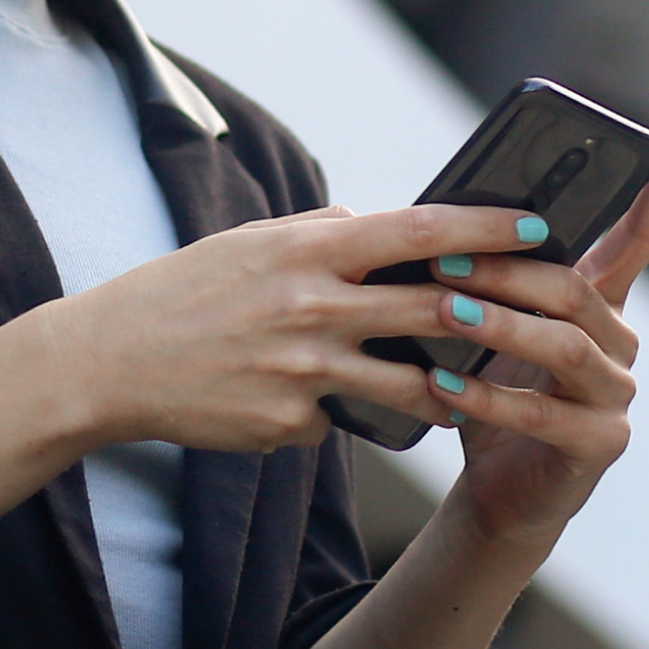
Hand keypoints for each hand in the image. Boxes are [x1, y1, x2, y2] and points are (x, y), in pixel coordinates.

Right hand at [37, 200, 566, 452]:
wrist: (108, 363)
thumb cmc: (184, 293)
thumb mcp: (253, 244)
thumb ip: (324, 235)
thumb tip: (387, 223)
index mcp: (308, 251)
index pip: (421, 230)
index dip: (489, 227)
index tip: (540, 226)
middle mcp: (313, 308)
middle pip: (433, 309)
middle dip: (494, 314)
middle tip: (538, 317)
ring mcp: (303, 372)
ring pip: (409, 385)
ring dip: (445, 390)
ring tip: (462, 393)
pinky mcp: (287, 425)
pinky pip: (341, 422)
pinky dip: (341, 414)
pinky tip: (309, 408)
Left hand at [422, 133, 648, 544]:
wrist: (497, 488)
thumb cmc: (491, 394)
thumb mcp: (488, 329)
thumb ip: (485, 280)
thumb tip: (436, 221)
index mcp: (600, 304)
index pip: (639, 240)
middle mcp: (619, 343)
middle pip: (575, 291)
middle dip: (509, 270)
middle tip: (447, 259)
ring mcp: (616, 395)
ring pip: (565, 347)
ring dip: (500, 325)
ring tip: (444, 311)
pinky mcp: (601, 443)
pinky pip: (543, 413)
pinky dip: (488, 398)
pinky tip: (444, 387)